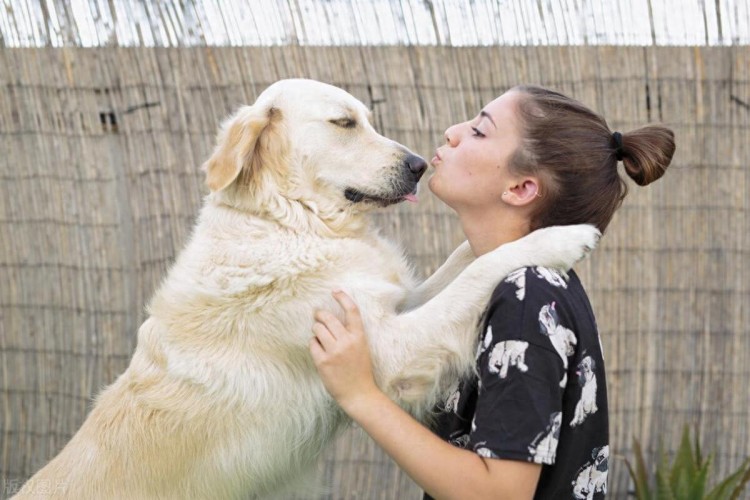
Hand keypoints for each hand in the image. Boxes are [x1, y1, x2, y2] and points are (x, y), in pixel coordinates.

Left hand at [309, 291, 379, 411]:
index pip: (352, 311)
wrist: (359, 394)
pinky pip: (312, 344)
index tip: (335, 291)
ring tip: (320, 337)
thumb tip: (330, 319)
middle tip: (318, 315)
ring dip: (316, 330)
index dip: (343, 297)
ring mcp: (334, 352)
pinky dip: (314, 344)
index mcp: (359, 336)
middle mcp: (347, 342)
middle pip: (328, 318)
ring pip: (317, 329)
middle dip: (320, 314)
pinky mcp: (323, 362)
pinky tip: (319, 350)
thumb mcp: (361, 347)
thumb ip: (350, 333)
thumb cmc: (359, 370)